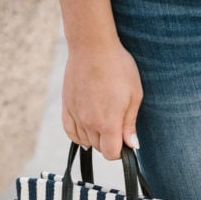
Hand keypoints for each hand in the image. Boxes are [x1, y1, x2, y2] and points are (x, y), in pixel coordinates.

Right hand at [62, 40, 143, 160]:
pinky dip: (78, 135)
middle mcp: (89, 123)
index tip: (125, 140)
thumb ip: (130, 124)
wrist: (92, 46)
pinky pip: (70, 132)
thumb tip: (132, 145)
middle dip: (109, 141)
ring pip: (85, 141)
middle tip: (117, 123)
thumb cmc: (118, 67)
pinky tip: (87, 129)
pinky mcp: (67, 107)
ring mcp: (76, 115)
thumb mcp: (134, 95)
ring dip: (95, 137)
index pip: (111, 154)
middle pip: (99, 147)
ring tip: (103, 118)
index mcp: (108, 123)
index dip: (120, 151)